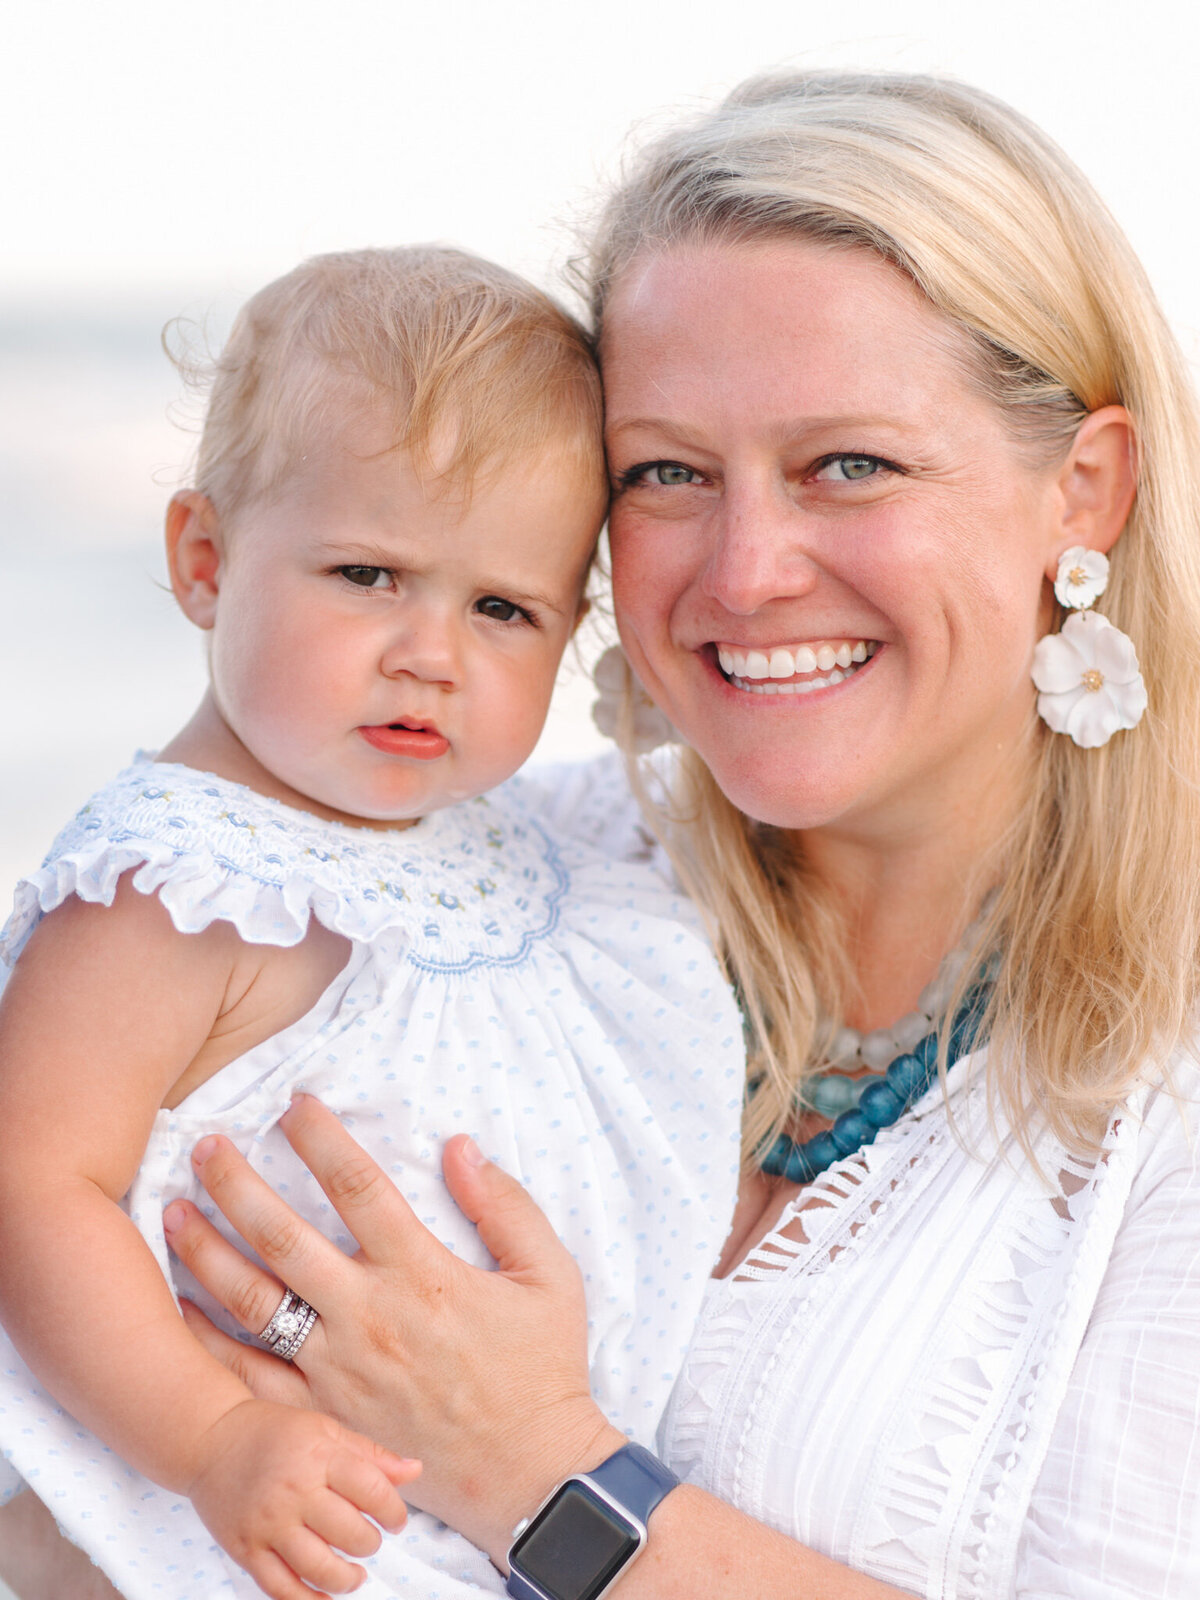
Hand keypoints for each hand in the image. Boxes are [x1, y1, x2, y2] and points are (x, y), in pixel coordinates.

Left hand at [165, 1097, 623, 1563]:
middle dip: (235, 1184)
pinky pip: (248, 1377)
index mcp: (422, 1274)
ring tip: (173, 1209)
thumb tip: (461, 1146)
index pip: (359, 1186)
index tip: (295, 1104)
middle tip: (204, 1146)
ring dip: (205, 1251)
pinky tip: (181, 1304)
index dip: (321, 1138)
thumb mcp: (550, 1276)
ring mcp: (338, 1371)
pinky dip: (207, 1340)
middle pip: (284, 1236)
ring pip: (253, 1301)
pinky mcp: (322, 1418)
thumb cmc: (542, 1370)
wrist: (529, 1475)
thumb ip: (505, 1206)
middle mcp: (369, 1317)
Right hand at [187, 1397, 417, 1599]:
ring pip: (318, 1568)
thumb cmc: (277, 1432)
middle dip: (370, 1544)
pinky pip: (280, 1588)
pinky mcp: (245, 1550)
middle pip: (349, 1534)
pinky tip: (325, 1596)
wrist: (211, 1440)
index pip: (372, 1491)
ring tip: (355, 1575)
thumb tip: (416, 1471)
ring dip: (346, 1579)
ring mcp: (267, 1525)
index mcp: (318, 1456)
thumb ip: (371, 1455)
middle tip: (370, 1542)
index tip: (397, 1520)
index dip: (394, 1511)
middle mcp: (293, 1492)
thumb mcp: (326, 1430)